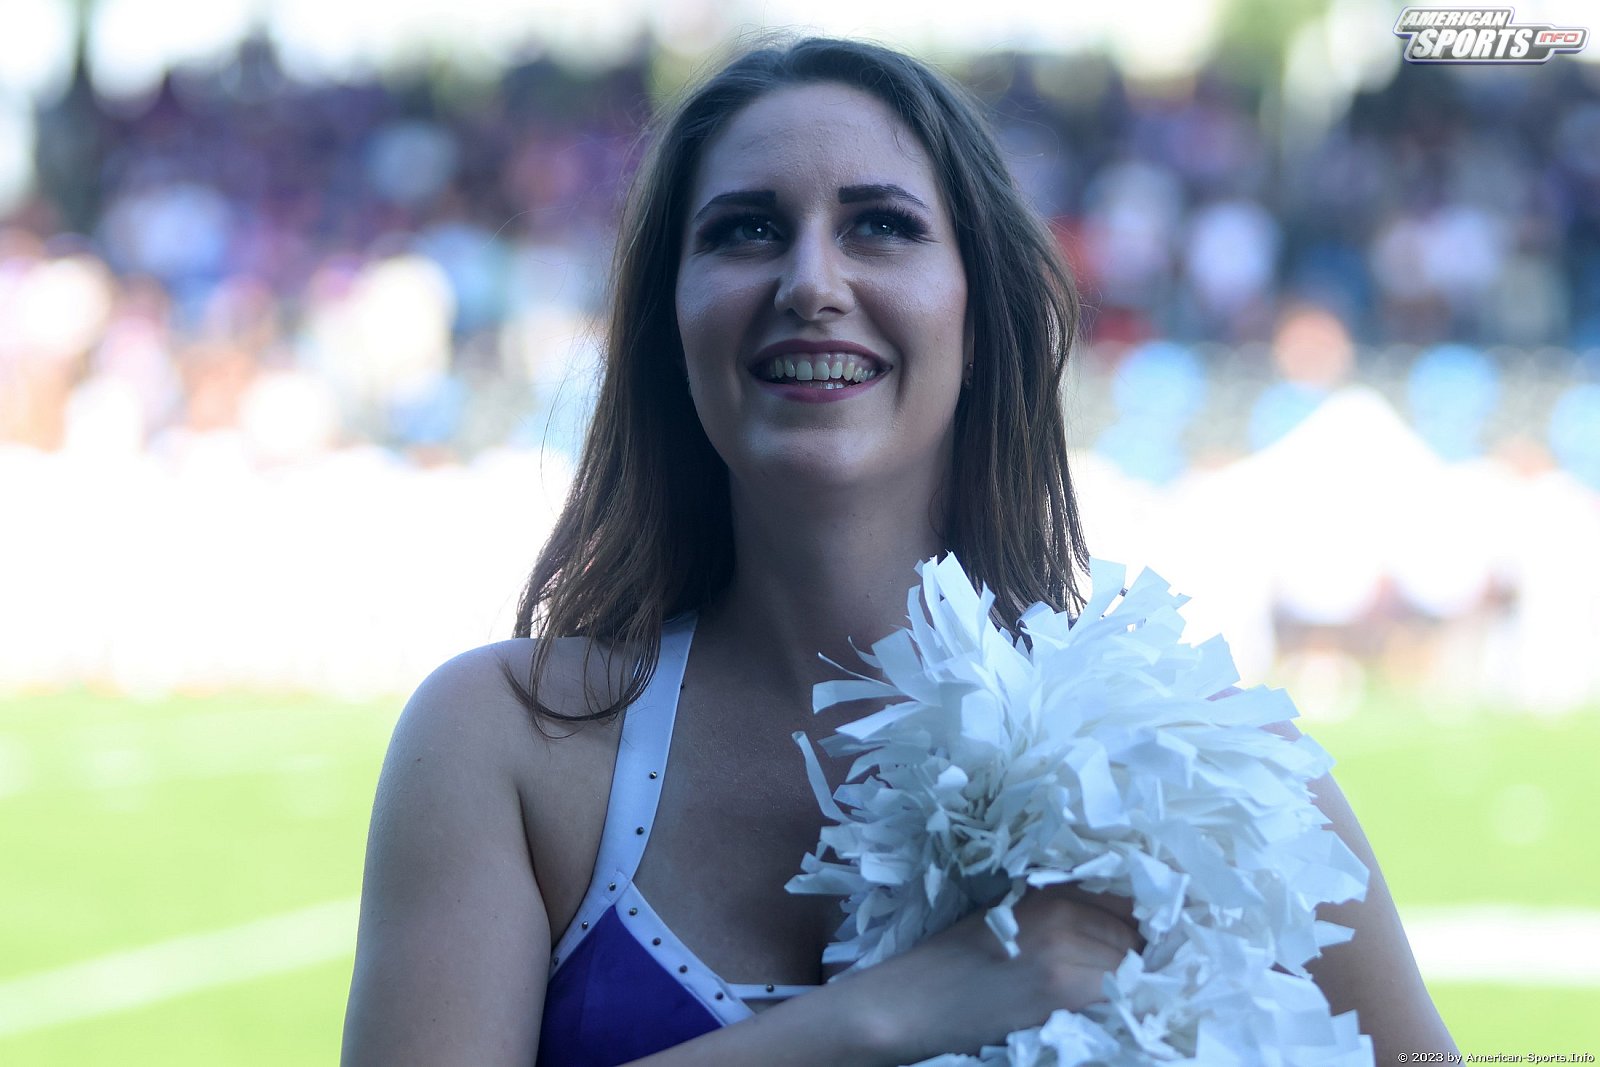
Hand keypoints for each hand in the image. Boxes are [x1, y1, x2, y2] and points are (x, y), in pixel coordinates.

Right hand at [841, 885, 1140, 1062]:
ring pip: (1132, 964)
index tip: (1135, 940)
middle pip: (1135, 932)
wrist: (917, 1001)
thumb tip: (1123, 925)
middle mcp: (1062, 909)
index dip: (1136, 922)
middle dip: (1136, 953)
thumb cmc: (955, 962)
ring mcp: (1066, 947)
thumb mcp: (1010, 915)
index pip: (1125, 897)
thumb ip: (1062, 911)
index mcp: (1049, 888)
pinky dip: (1118, 1001)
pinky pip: (1118, 992)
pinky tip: (1093, 1006)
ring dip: (1130, 979)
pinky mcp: (1065, 986)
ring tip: (1100, 991)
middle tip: (1118, 973)